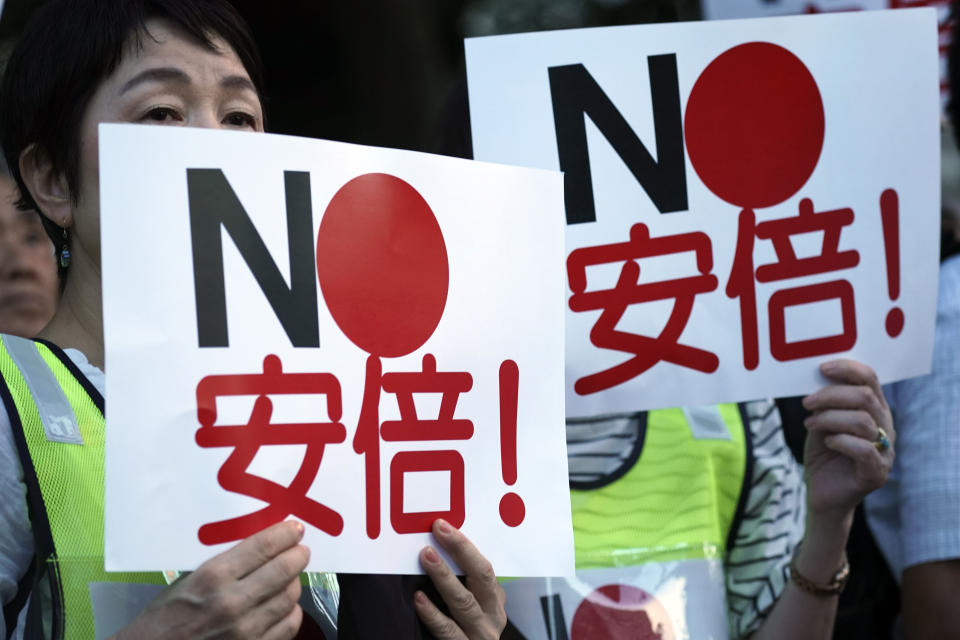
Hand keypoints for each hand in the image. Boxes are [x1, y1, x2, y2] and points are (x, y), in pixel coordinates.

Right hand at [113, 520, 308, 639]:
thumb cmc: (165, 617)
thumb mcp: (188, 581)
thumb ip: (224, 566)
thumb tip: (260, 548)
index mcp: (213, 577)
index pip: (263, 547)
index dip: (286, 534)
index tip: (296, 529)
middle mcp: (232, 602)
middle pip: (284, 570)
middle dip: (298, 556)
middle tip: (301, 551)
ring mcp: (245, 630)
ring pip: (289, 598)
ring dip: (294, 583)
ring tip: (292, 577)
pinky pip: (288, 627)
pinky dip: (291, 612)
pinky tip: (286, 606)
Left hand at [414, 519, 506, 638]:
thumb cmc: (465, 631)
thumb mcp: (474, 606)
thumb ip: (464, 584)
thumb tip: (434, 548)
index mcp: (494, 602)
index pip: (485, 568)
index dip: (464, 546)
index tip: (442, 526)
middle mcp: (491, 618)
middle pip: (481, 579)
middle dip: (460, 552)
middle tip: (437, 533)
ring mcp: (478, 636)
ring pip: (464, 604)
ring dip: (444, 578)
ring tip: (426, 557)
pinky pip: (448, 633)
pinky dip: (433, 615)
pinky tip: (418, 600)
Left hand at [801, 358, 894, 516]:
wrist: (821, 495)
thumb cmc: (822, 455)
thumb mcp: (820, 423)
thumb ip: (824, 404)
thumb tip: (816, 380)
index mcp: (874, 410)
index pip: (870, 380)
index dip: (848, 369)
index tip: (821, 368)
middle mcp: (885, 428)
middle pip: (866, 397)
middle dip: (831, 395)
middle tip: (807, 402)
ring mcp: (885, 452)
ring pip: (863, 421)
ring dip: (830, 418)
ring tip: (809, 424)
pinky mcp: (876, 474)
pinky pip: (864, 450)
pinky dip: (840, 441)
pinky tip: (826, 442)